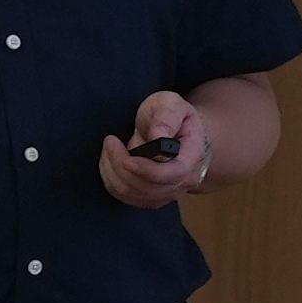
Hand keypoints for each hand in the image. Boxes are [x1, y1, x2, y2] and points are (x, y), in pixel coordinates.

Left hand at [101, 91, 207, 208]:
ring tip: (109, 148)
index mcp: (192, 157)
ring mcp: (167, 193)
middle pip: (148, 187)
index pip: (172, 174)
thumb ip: (166, 118)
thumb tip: (158, 138)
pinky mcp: (150, 198)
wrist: (173, 130)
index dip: (147, 170)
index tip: (127, 158)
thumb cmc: (171, 115)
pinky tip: (110, 161)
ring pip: (133, 194)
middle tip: (110, 142)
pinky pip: (126, 197)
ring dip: (113, 172)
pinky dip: (111, 180)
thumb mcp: (170, 104)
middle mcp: (183, 181)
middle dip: (122, 166)